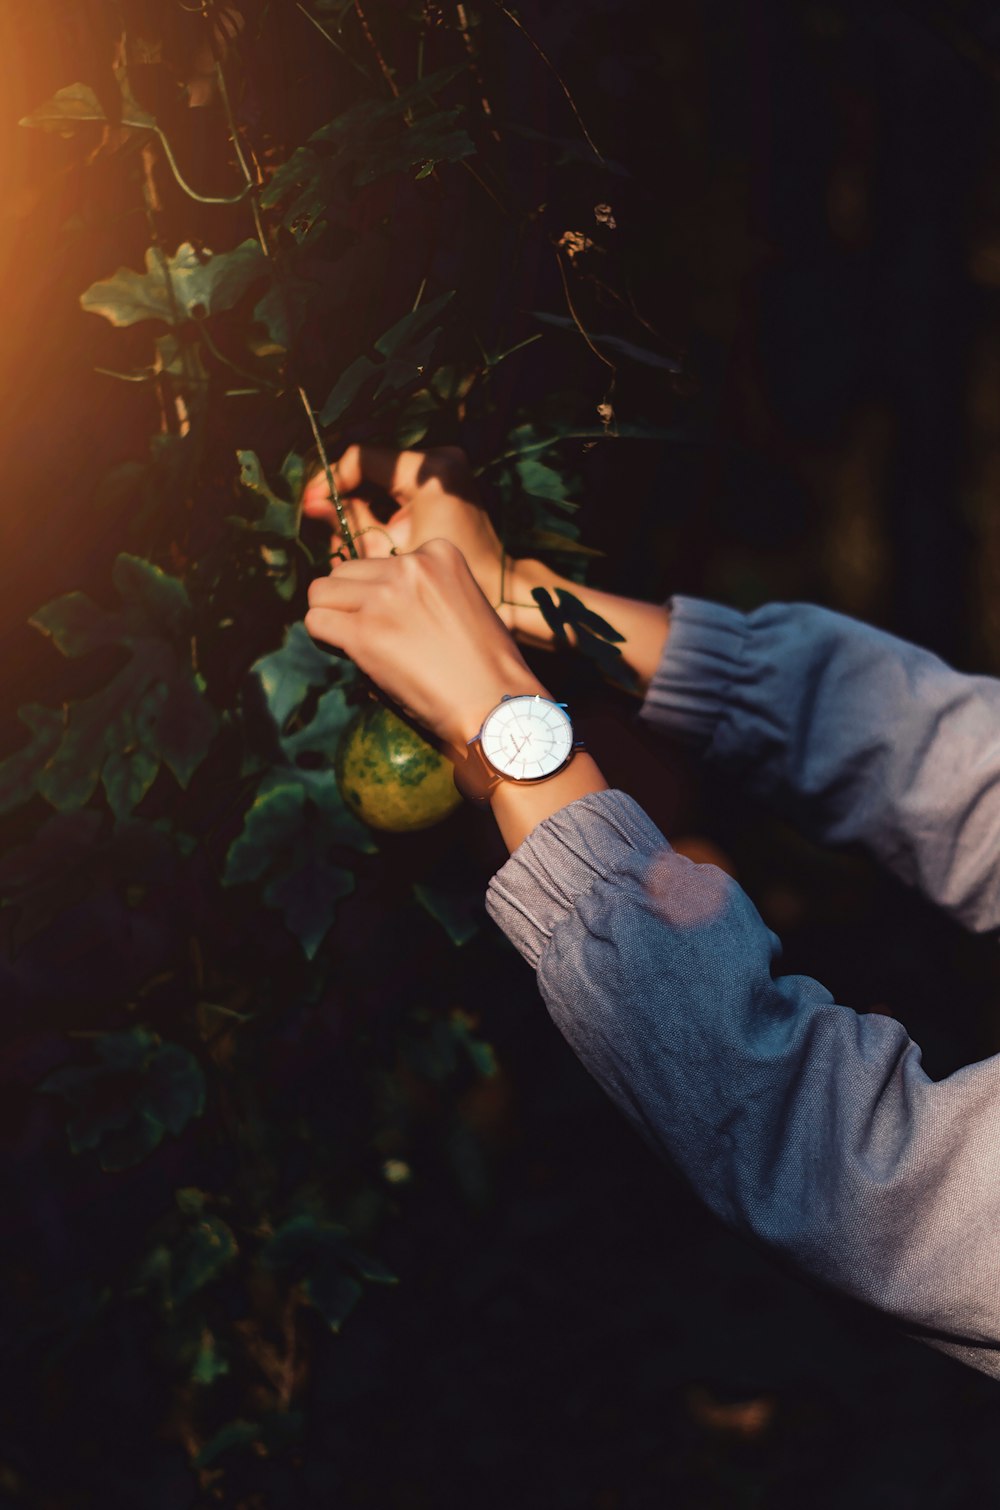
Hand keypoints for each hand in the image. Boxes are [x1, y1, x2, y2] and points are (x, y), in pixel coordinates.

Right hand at [301, 445, 516, 630]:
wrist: (498, 590)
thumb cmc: (442, 581)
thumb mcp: (386, 552)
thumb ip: (349, 524)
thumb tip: (312, 503)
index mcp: (428, 473)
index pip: (361, 458)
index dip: (332, 481)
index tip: (314, 506)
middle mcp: (440, 459)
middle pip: (372, 467)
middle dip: (346, 497)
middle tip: (327, 524)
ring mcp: (448, 465)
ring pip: (385, 476)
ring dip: (363, 502)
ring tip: (347, 535)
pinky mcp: (450, 478)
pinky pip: (403, 484)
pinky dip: (384, 505)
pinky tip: (372, 532)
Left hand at [302, 443, 671, 693]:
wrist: (497, 704)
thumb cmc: (487, 666)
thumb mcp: (463, 604)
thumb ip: (423, 591)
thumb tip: (372, 600)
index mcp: (439, 552)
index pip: (381, 561)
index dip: (380, 592)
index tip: (397, 620)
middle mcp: (410, 565)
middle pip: (345, 571)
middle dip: (350, 600)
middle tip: (369, 633)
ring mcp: (385, 596)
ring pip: (322, 592)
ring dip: (332, 616)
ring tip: (356, 643)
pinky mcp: (364, 632)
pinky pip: (317, 622)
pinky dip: (323, 639)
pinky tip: (346, 654)